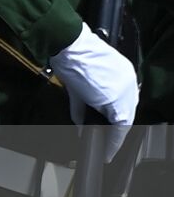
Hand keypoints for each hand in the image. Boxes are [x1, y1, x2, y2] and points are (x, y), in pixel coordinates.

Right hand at [51, 24, 138, 160]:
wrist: (68, 45)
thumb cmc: (70, 53)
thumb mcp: (77, 77)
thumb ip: (81, 103)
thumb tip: (79, 121)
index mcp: (121, 72)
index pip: (120, 99)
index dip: (112, 115)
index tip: (106, 127)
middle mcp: (128, 82)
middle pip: (123, 111)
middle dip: (113, 128)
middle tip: (105, 143)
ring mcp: (124, 91)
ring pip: (122, 121)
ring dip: (112, 137)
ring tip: (106, 149)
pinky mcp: (117, 101)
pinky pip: (119, 127)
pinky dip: (112, 141)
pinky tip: (107, 150)